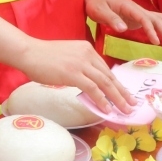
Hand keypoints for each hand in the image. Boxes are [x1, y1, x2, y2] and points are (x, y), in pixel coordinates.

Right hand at [18, 39, 132, 113]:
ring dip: (117, 99)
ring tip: (125, 110)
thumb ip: (79, 67)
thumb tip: (88, 84)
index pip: (105, 69)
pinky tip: (107, 109)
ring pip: (105, 83)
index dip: (116, 84)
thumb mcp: (67, 57)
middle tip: (133, 104)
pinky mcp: (73, 73)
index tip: (124, 94)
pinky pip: (92, 88)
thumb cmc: (43, 57)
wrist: (29, 52)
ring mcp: (81, 63)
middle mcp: (88, 54)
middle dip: (122, 92)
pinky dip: (102, 100)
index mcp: (87, 49)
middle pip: (109, 76)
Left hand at [85, 0, 161, 46]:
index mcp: (129, 7)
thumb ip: (110, 19)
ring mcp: (139, 13)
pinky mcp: (138, 18)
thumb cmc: (96, 5)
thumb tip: (122, 28)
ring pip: (158, 19)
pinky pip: (154, 22)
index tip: (156, 42)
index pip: (144, 19)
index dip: (151, 30)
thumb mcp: (99, 11)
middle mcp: (137, 9)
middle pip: (156, 19)